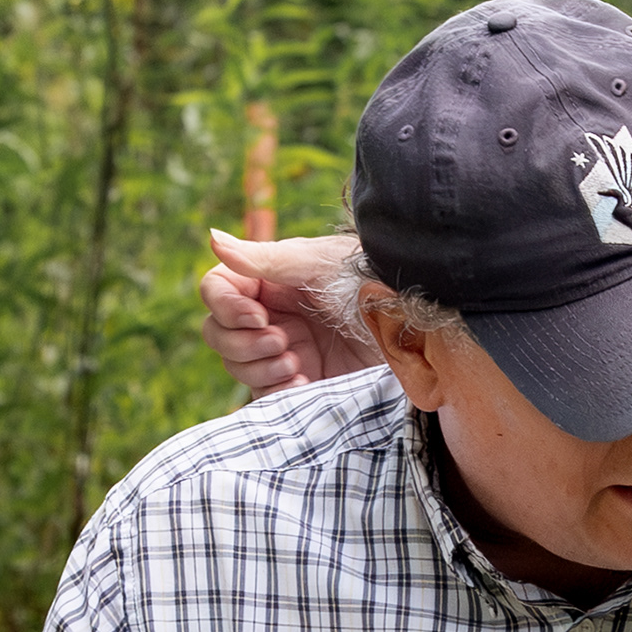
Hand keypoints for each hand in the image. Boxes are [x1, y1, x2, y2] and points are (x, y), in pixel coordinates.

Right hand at [199, 229, 377, 393]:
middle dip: (242, 342)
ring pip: (237, 366)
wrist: (420, 329)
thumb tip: (211, 237)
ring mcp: (287, 350)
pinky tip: (303, 385)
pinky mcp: (305, 382)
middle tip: (282, 342)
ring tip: (298, 363)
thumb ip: (265, 259)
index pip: (217, 291)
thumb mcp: (320, 266)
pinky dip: (276, 392)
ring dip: (259, 368)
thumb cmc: (374, 282)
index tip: (256, 317)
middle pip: (218, 334)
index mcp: (270, 280)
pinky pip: (267, 394)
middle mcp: (273, 314)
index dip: (226, 307)